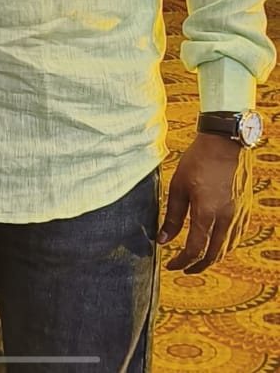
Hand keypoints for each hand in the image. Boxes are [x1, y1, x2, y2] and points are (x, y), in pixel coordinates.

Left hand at [157, 133, 252, 273]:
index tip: (171, 265)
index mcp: (207, 213)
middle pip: (213, 255)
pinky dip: (225, 245)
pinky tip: (217, 242)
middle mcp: (226, 218)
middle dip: (197, 266)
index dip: (181, 262)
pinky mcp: (245, 208)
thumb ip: (172, 216)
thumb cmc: (199, 159)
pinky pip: (237, 236)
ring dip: (212, 257)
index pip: (195, 251)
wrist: (225, 141)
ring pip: (227, 248)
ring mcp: (239, 214)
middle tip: (184, 268)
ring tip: (198, 258)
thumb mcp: (178, 186)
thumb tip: (163, 240)